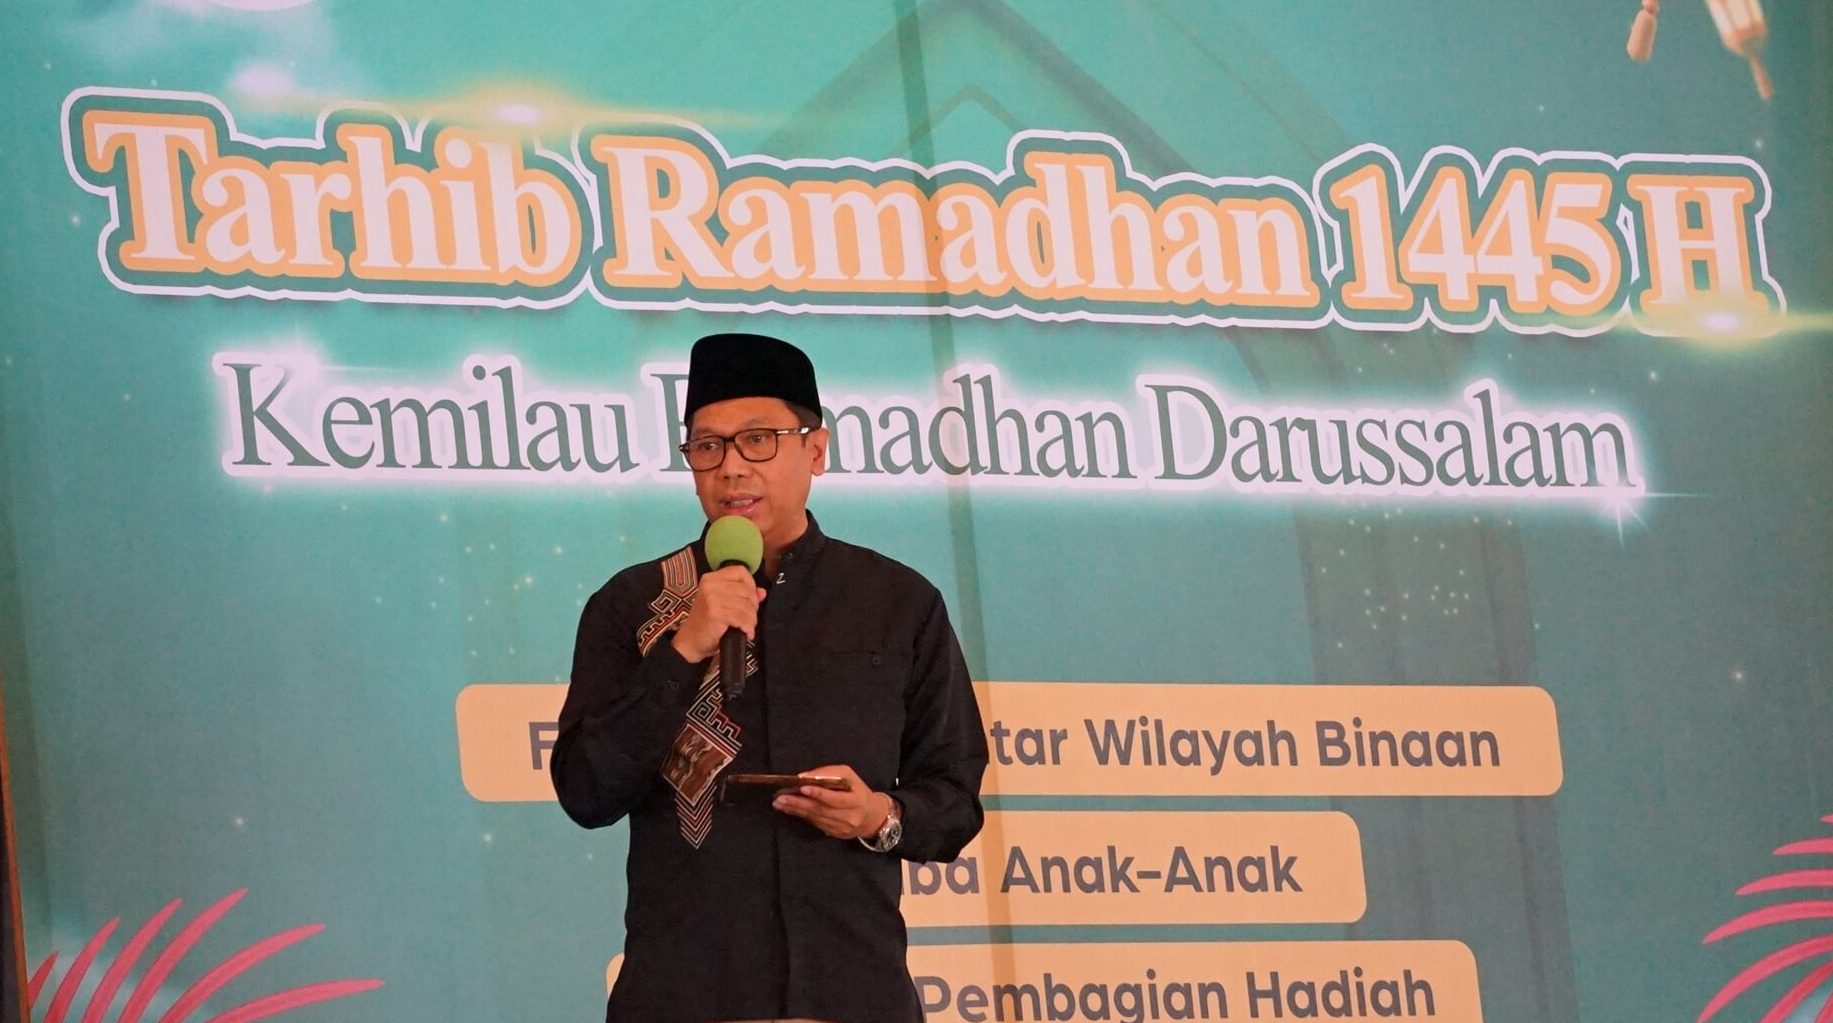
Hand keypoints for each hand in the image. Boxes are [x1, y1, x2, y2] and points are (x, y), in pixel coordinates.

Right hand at [669, 565, 764, 662]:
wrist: (690, 641)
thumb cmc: (706, 622)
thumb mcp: (722, 604)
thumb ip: (742, 595)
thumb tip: (762, 592)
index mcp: (711, 578)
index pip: (741, 572)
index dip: (751, 585)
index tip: (750, 599)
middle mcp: (710, 585)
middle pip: (747, 590)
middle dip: (753, 606)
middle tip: (748, 617)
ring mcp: (712, 598)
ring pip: (747, 605)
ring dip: (751, 619)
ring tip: (746, 626)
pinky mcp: (715, 613)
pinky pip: (742, 618)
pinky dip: (747, 627)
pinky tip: (745, 632)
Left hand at [772, 764, 889, 839]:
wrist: (871, 816)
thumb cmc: (858, 791)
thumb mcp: (849, 776)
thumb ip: (829, 774)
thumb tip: (805, 777)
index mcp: (857, 801)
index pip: (835, 798)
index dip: (818, 793)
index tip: (802, 787)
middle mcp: (849, 817)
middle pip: (820, 810)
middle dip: (798, 802)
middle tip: (780, 797)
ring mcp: (841, 828)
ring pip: (814, 818)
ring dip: (795, 810)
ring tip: (779, 802)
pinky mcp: (834, 834)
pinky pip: (814, 823)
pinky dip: (800, 815)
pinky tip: (789, 809)